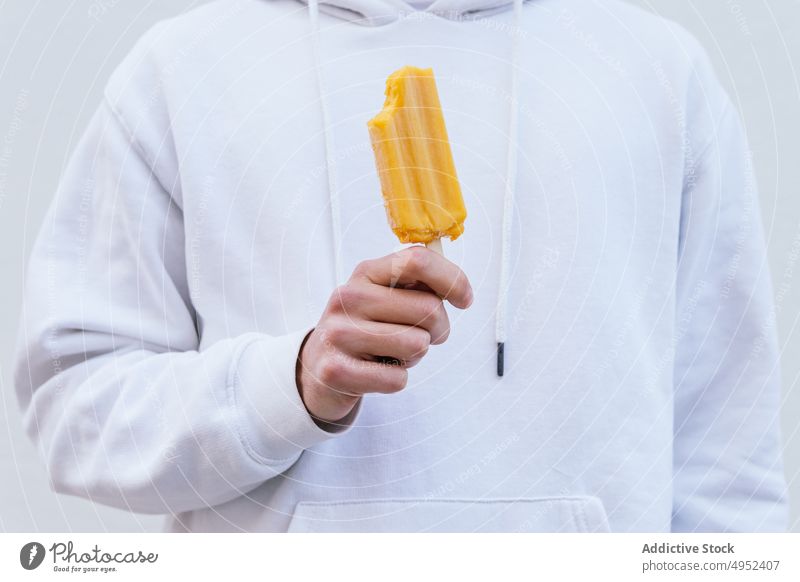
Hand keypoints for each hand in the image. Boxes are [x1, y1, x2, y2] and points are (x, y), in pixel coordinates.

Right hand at [296, 246, 472, 422]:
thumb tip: (458, 289)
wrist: (318, 367)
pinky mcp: (336, 370)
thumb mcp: (387, 298)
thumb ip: (419, 286)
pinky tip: (377, 371)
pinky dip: (396, 379)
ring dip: (415, 355)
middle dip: (438, 329)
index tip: (465, 299)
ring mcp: (338, 332)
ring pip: (417, 344)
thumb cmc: (367, 330)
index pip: (418, 260)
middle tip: (421, 337)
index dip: (453, 279)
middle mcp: (348, 296)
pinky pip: (398, 378)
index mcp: (366, 273)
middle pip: (428, 307)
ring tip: (392, 353)